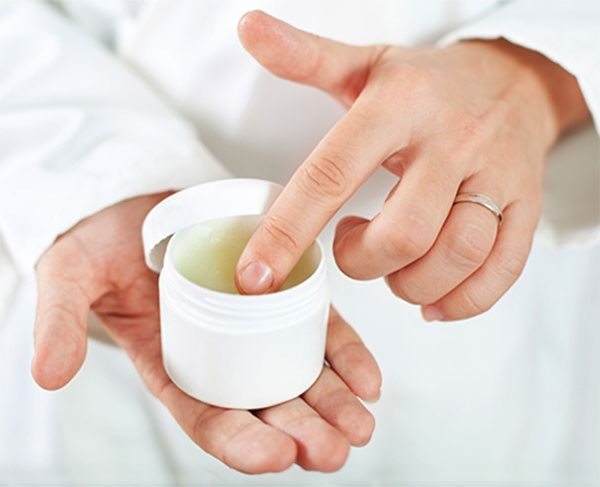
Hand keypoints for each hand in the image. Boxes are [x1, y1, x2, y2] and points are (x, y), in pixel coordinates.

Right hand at [32, 194, 381, 472]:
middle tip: (332, 451)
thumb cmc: (102, 242)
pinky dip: (343, 355)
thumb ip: (60, 321)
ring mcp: (254, 325)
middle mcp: (219, 354)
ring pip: (298, 376)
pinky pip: (317, 329)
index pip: (208, 416)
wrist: (136, 201)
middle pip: (264, 405)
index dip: (239, 441)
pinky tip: (368, 379)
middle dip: (300, 432)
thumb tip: (47, 373)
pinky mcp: (281, 292)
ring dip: (332, 404)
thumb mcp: (70, 276)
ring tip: (360, 426)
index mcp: (172, 364)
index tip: (274, 455)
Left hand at [235, 11, 589, 319]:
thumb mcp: (365, 64)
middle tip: (350, 248)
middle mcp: (452, 140)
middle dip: (361, 263)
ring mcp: (496, 175)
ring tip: (393, 268)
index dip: (287, 232)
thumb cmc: (427, 83)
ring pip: (454, 256)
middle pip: (402, 234)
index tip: (255, 277)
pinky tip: (435, 297)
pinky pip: (501, 270)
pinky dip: (462, 300)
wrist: (512, 80)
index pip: (332, 174)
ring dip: (411, 284)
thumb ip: (305, 57)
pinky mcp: (526, 206)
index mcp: (399, 104)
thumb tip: (247, 29)